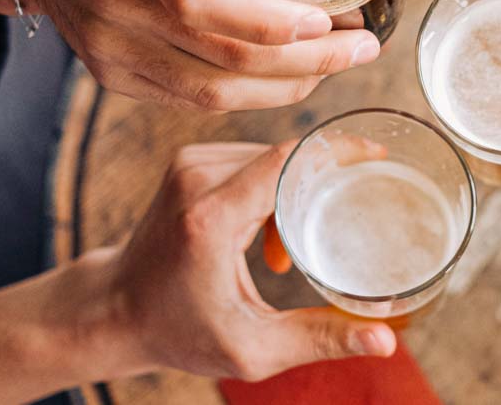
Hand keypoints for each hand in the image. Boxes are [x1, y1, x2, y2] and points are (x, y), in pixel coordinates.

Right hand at [20, 0, 380, 109]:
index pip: (201, 2)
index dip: (270, 23)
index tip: (330, 23)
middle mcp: (116, 5)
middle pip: (222, 57)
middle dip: (307, 62)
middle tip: (364, 47)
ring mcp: (111, 49)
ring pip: (213, 92)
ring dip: (287, 85)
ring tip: (339, 63)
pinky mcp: (114, 75)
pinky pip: (192, 99)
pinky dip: (250, 93)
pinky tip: (289, 76)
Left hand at [114, 142, 396, 379]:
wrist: (115, 311)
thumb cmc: (180, 331)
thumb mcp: (252, 348)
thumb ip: (320, 339)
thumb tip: (385, 339)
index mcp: (212, 217)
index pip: (288, 160)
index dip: (339, 151)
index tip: (380, 156)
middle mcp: (197, 178)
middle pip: (286, 156)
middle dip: (322, 182)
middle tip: (348, 215)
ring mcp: (189, 163)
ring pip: (271, 155)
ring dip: (293, 190)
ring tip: (288, 248)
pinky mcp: (188, 161)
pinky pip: (251, 158)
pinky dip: (271, 187)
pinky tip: (265, 231)